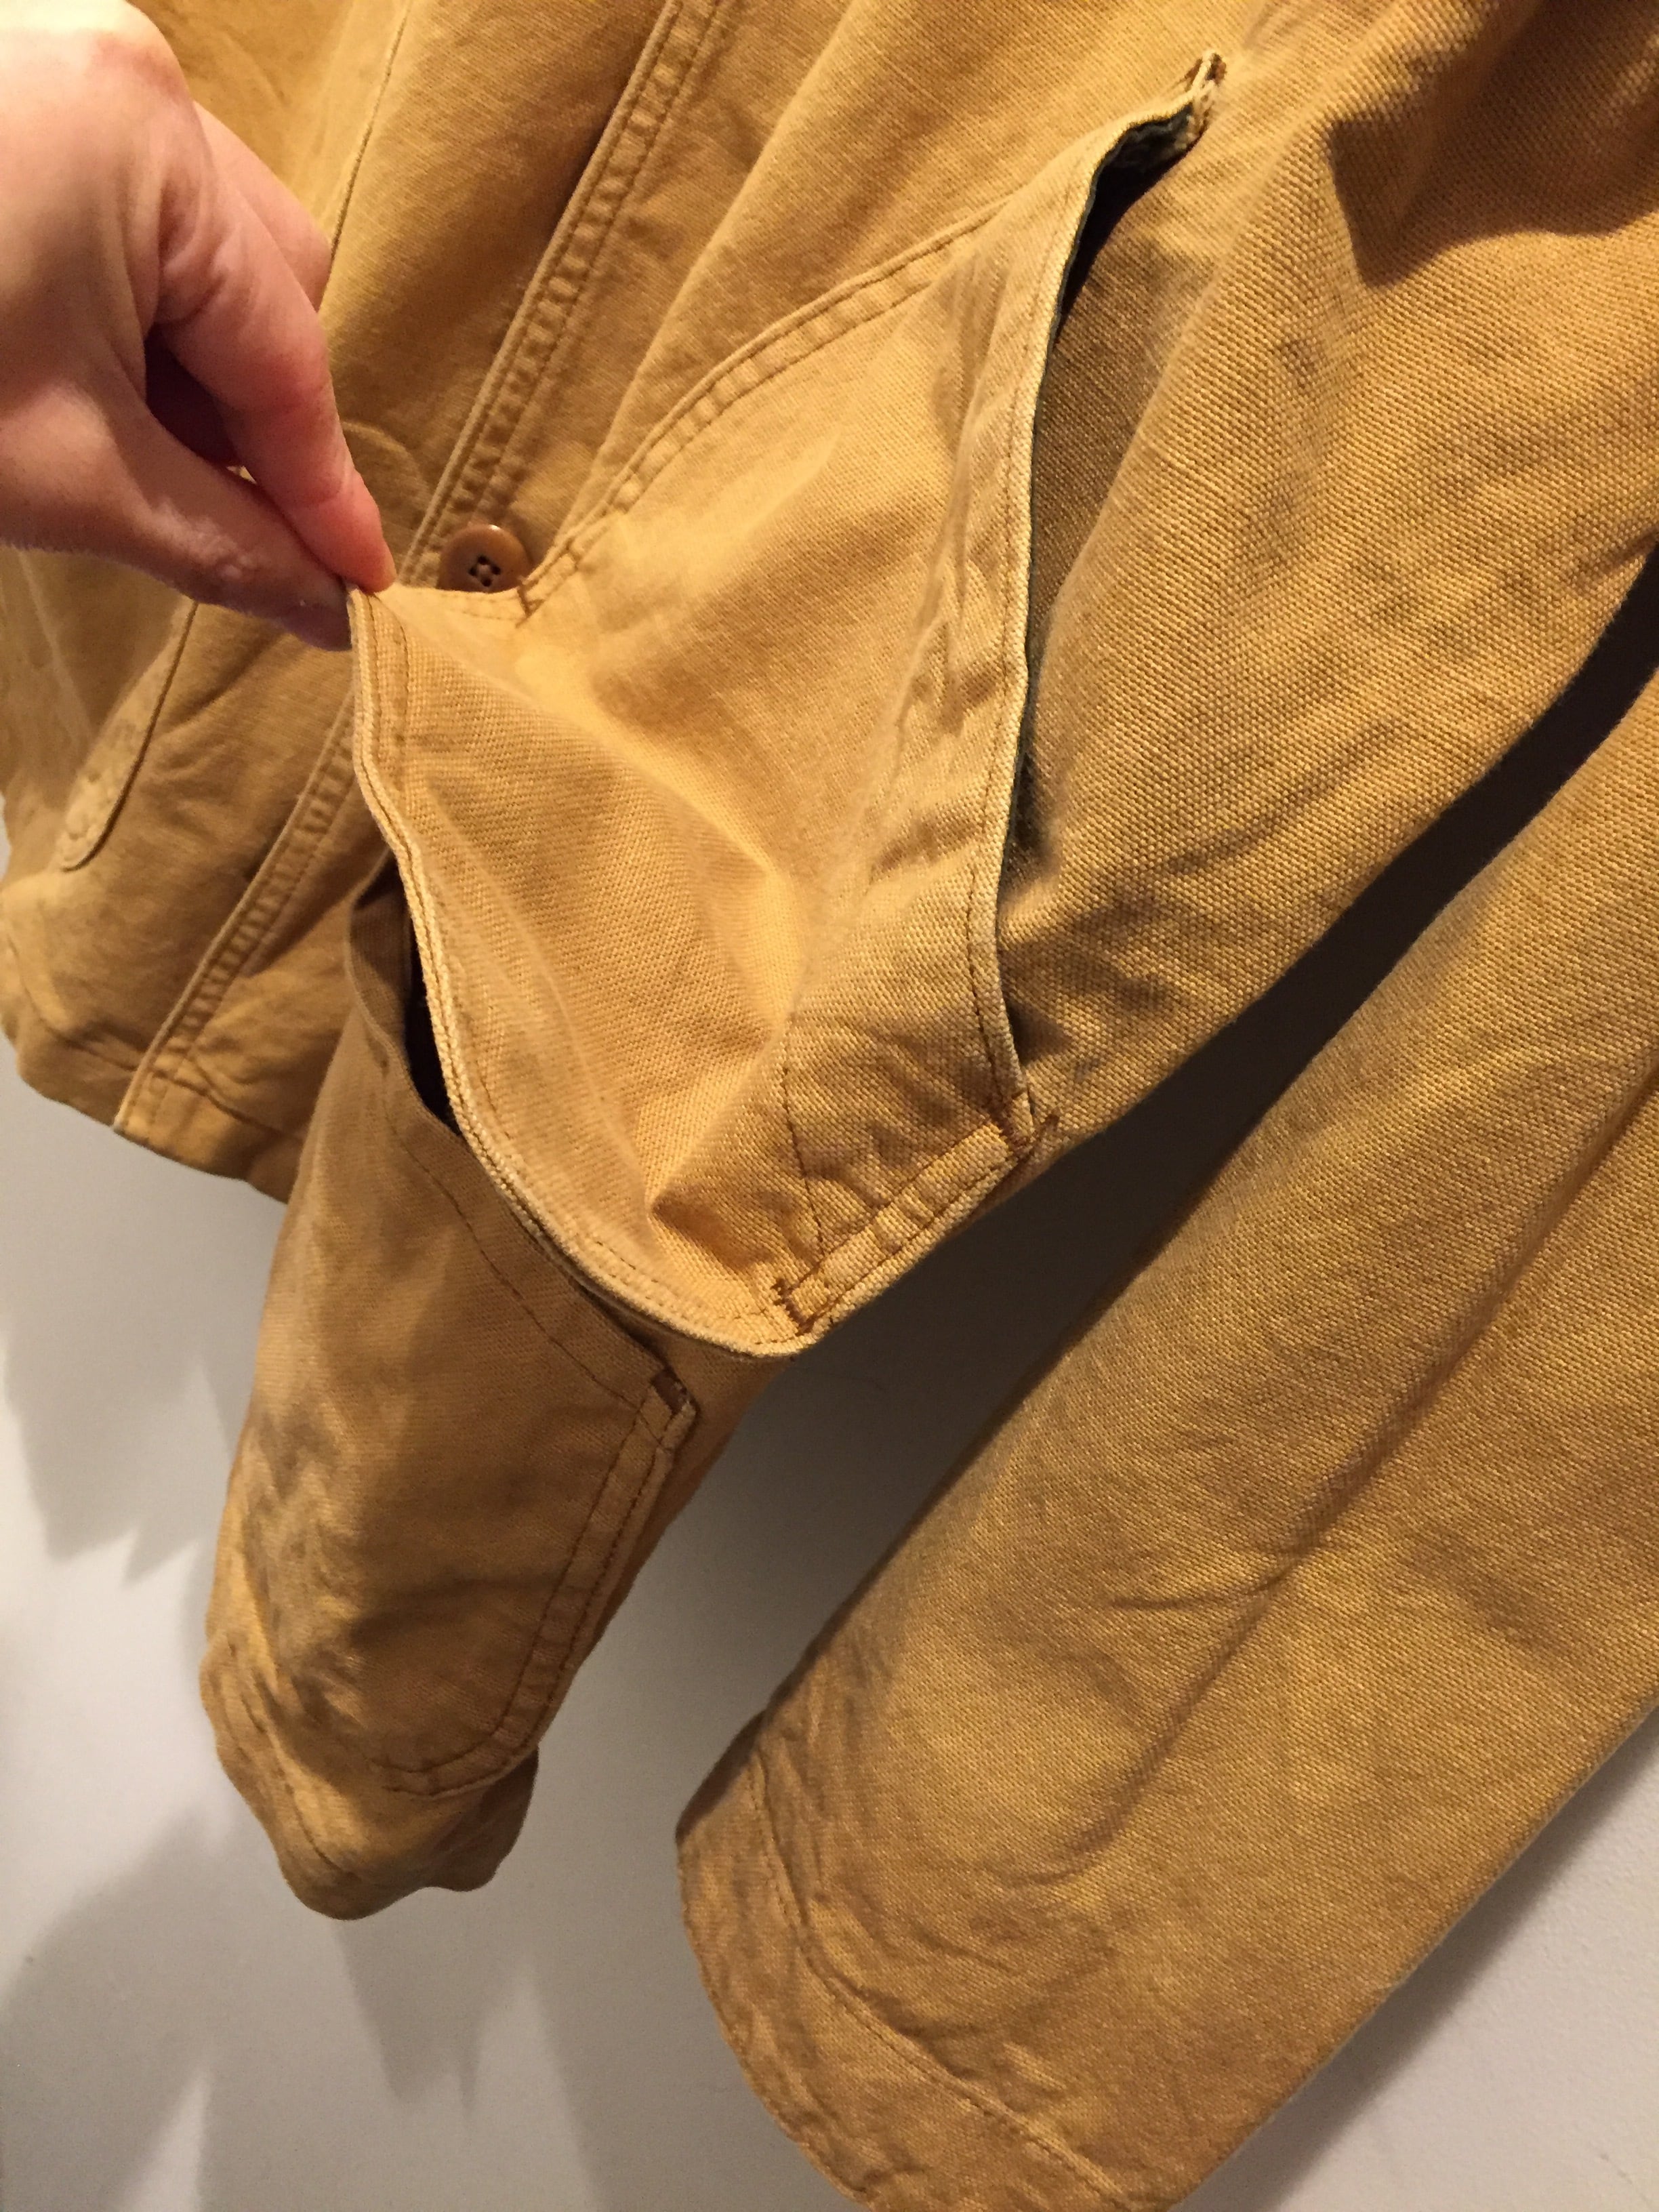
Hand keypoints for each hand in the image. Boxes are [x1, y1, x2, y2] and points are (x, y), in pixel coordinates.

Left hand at [0, 0, 394, 649]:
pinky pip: (120, 194)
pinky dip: (116, 297)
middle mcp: (122, 66)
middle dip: (250, 405)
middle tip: (217, 513)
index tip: (358, 586)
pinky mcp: (6, 77)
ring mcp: (56, 53)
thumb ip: (215, 540)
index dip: (320, 487)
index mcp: (148, 141)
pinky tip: (65, 365)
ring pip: (198, 233)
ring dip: (186, 356)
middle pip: (263, 269)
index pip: (282, 352)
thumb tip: (318, 607)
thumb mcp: (55, 472)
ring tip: (116, 435)